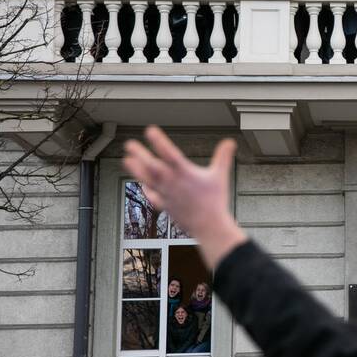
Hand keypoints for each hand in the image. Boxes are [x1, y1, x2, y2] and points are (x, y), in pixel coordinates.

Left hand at [123, 126, 245, 269]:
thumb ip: (223, 157)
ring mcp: (166, 194)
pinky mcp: (165, 205)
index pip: (169, 153)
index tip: (150, 131)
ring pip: (148, 179)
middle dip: (140, 154)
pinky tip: (143, 184)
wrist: (208, 226)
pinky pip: (152, 195)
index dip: (159, 141)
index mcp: (185, 174)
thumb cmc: (214, 202)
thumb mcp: (220, 176)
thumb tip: (229, 143)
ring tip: (127, 160)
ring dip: (136, 169)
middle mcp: (172, 183)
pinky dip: (146, 188)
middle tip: (129, 144)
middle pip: (152, 166)